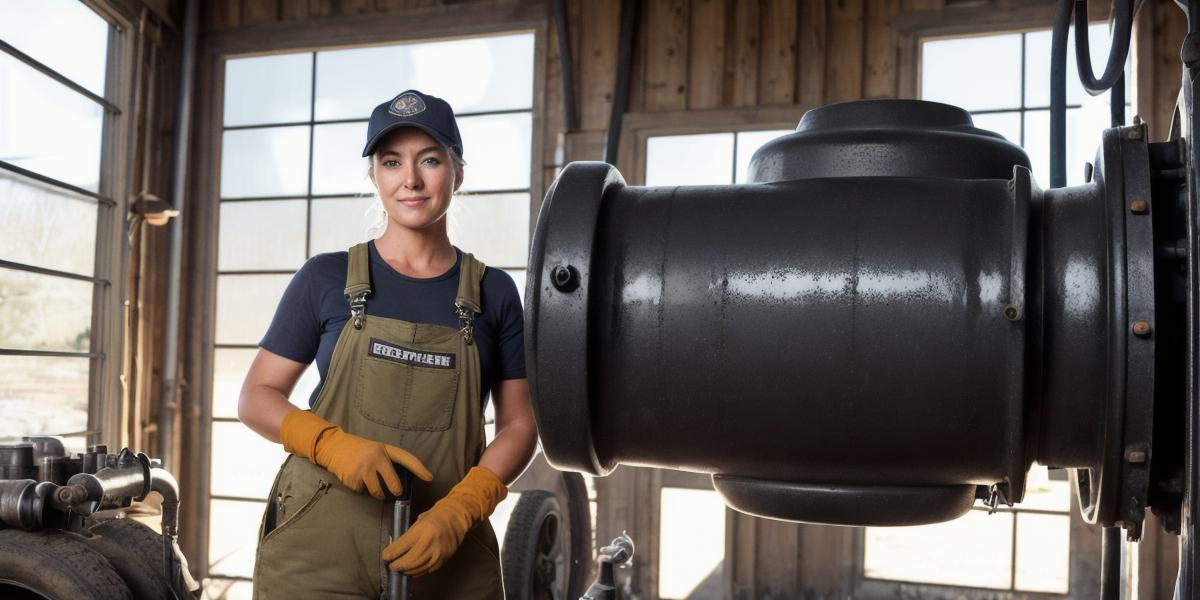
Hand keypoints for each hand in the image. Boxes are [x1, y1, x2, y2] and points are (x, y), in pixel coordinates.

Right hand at [279, 410, 432, 499]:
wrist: (334, 446)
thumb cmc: (358, 449)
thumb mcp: (376, 449)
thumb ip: (386, 462)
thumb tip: (401, 481)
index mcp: (385, 450)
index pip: (407, 458)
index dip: (419, 468)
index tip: (430, 477)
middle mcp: (376, 458)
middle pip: (393, 484)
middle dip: (395, 491)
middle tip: (395, 493)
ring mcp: (364, 469)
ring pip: (377, 492)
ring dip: (375, 493)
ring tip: (371, 485)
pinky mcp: (353, 478)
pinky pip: (361, 491)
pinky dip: (359, 488)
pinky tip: (354, 477)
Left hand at [382, 466, 505, 575]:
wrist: (457, 518)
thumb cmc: (437, 516)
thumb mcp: (419, 522)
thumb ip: (408, 536)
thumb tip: (395, 549)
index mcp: (422, 530)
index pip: (401, 547)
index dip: (390, 554)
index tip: (385, 556)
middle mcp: (430, 543)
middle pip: (408, 561)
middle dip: (396, 565)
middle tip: (391, 565)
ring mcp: (437, 553)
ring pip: (416, 569)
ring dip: (405, 570)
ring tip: (400, 568)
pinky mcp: (443, 560)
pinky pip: (426, 570)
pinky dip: (417, 572)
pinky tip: (411, 570)